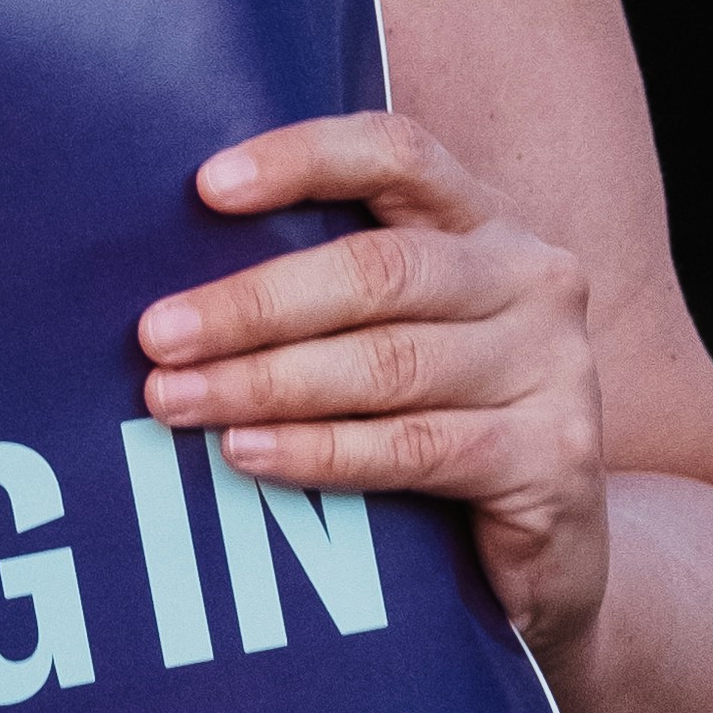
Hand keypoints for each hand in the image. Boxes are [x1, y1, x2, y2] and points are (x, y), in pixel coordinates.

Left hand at [138, 111, 608, 665]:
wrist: (549, 557)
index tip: (208, 187)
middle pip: (379, 271)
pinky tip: (248, 454)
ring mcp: (555, 367)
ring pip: (388, 363)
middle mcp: (532, 279)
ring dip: (266, 384)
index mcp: (485, 224)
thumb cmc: (439, 426)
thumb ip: (325, 298)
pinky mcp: (554, 456)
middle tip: (158, 336)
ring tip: (177, 401)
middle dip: (253, 304)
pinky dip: (320, 451)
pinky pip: (414, 448)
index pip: (396, 154)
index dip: (304, 159)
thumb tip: (177, 296)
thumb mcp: (398, 339)